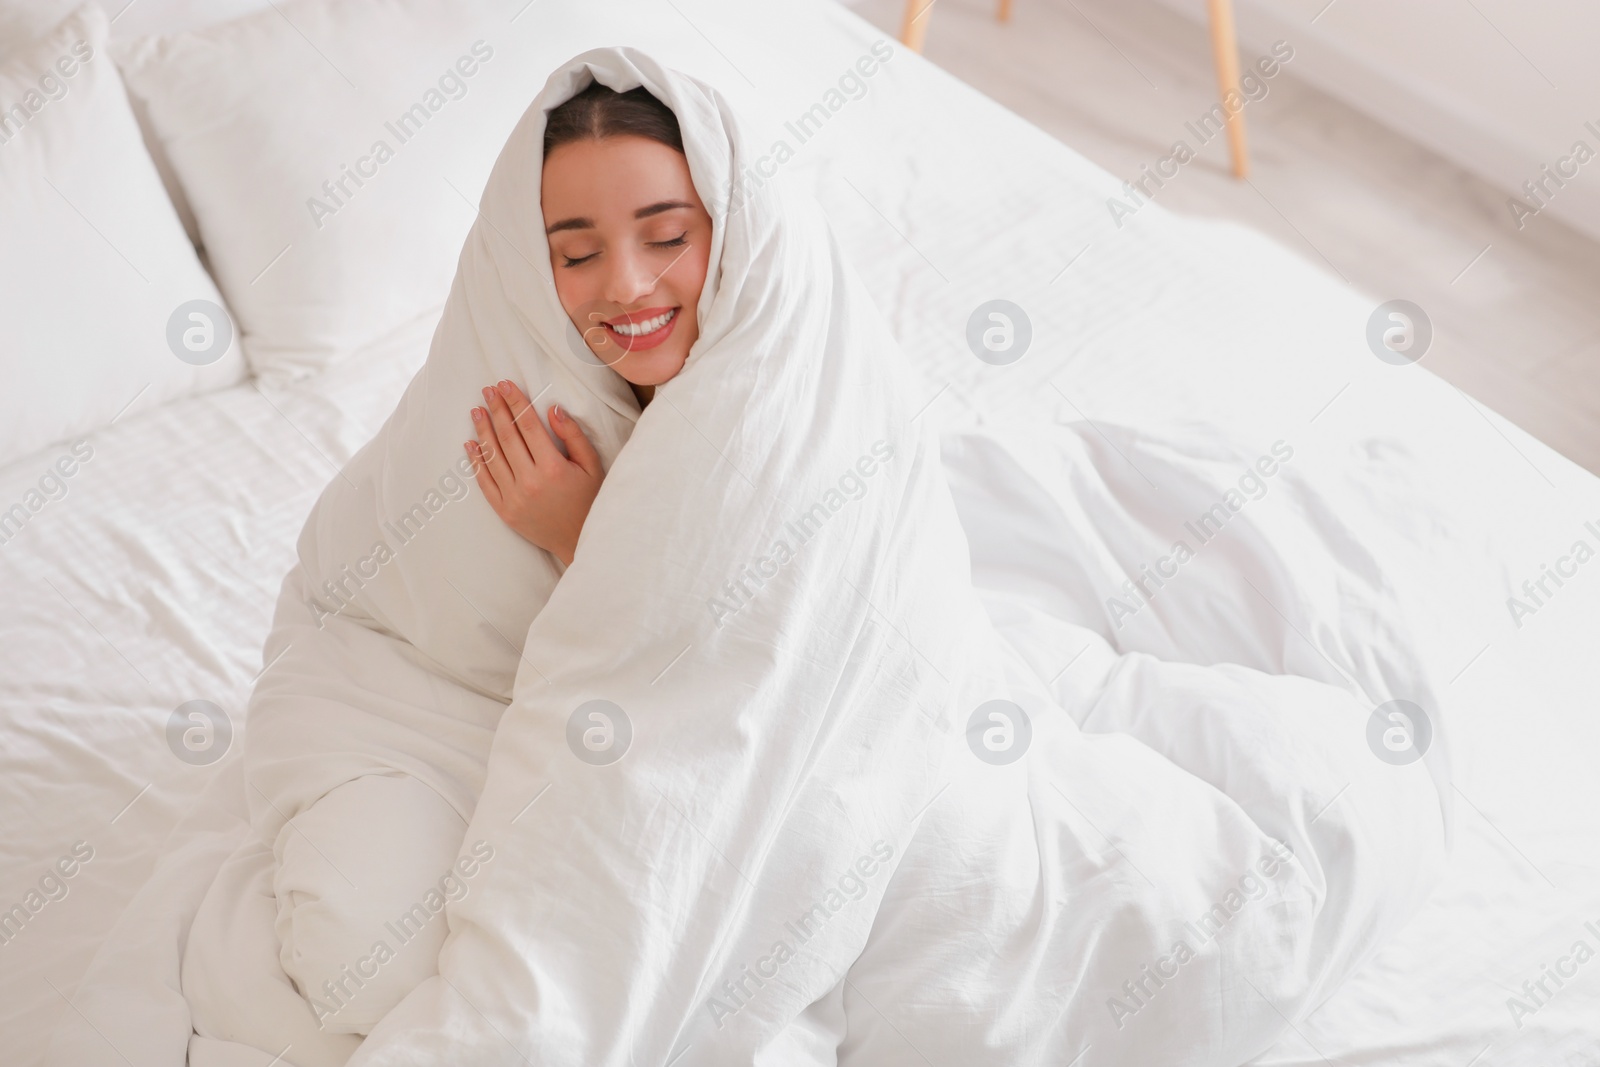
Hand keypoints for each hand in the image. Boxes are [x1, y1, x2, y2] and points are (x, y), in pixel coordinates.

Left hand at [465, 380, 602, 565]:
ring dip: (482, 431)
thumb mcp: (592, 466)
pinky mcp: (505, 511)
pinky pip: (485, 482)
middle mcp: (530, 481)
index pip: (528, 425)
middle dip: (496, 410)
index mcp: (553, 467)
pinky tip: (471, 444)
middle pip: (507, 437)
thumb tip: (553, 409)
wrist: (578, 541)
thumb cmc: (589, 500)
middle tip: (487, 391)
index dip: (515, 402)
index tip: (505, 385)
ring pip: (493, 457)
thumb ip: (573, 436)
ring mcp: (514, 497)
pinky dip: (476, 462)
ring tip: (476, 410)